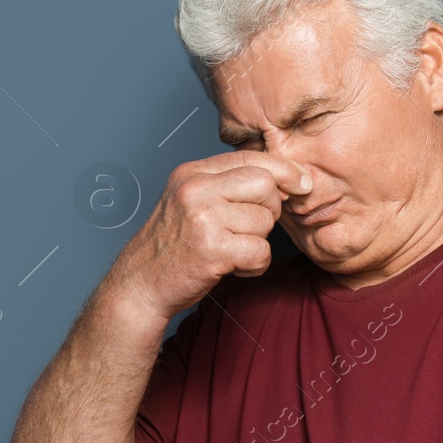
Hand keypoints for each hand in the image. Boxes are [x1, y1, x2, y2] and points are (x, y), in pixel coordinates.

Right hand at [114, 151, 312, 319]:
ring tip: (233, 251)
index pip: (252, 158)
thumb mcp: (191, 202)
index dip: (284, 170)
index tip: (301, 183)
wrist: (141, 284)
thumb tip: (283, 179)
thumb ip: (227, 185)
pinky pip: (261, 251)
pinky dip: (255, 265)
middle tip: (250, 229)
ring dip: (258, 243)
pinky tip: (235, 267)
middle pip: (265, 185)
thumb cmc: (173, 247)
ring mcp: (203, 218)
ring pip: (265, 221)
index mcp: (193, 172)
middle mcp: (195, 189)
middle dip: (270, 210)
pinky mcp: (212, 249)